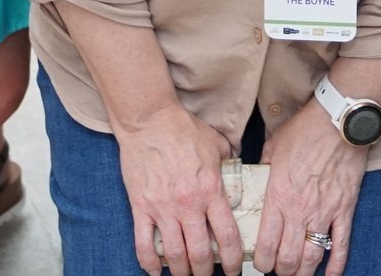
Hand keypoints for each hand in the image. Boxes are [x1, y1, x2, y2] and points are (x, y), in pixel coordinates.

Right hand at [118, 103, 241, 274]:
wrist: (149, 120)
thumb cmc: (183, 129)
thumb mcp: (217, 144)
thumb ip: (230, 160)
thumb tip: (240, 167)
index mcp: (211, 190)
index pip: (227, 236)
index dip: (232, 260)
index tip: (233, 271)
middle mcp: (188, 204)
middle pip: (200, 253)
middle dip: (205, 272)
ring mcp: (163, 208)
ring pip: (174, 254)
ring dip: (182, 271)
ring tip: (186, 275)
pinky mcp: (140, 207)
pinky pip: (143, 244)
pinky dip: (149, 264)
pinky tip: (155, 272)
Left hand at [255, 100, 365, 275]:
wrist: (338, 121)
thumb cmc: (304, 130)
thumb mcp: (272, 147)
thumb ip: (263, 168)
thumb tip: (255, 178)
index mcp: (278, 196)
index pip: (266, 244)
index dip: (261, 262)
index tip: (260, 264)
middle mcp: (300, 210)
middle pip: (289, 258)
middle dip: (281, 271)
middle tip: (278, 270)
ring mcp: (324, 212)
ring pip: (312, 256)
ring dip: (304, 272)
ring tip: (298, 275)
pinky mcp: (345, 209)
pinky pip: (341, 245)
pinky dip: (336, 265)